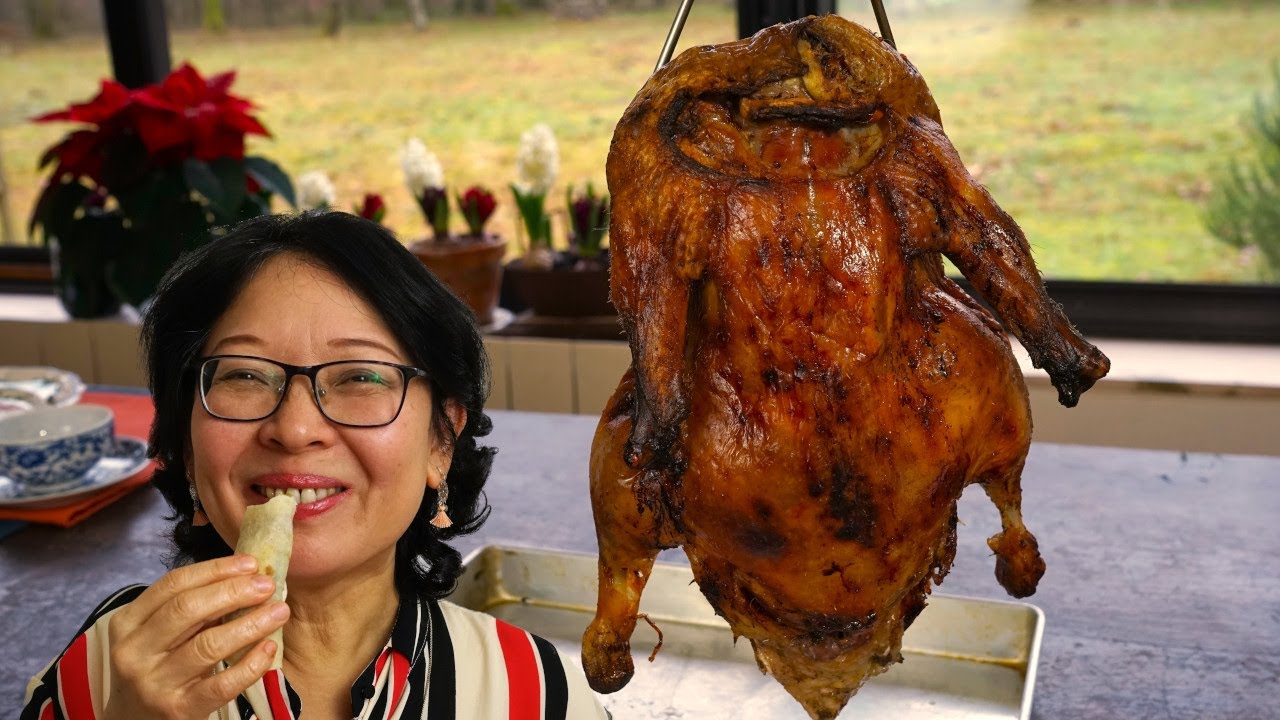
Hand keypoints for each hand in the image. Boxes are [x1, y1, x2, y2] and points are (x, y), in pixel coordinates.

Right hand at [100, 554, 290, 719]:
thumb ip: (190, 610)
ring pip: (208, 645)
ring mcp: (154, 683)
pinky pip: (221, 684)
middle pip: (188, 609)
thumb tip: (245, 578)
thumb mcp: (158, 636)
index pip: (173, 584)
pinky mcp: (178, 710)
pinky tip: (269, 647)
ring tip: (279, 611)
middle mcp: (134, 652)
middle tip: (267, 585)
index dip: (215, 569)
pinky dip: (250, 664)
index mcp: (127, 623)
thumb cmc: (156, 669)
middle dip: (233, 591)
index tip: (250, 563)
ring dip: (250, 623)